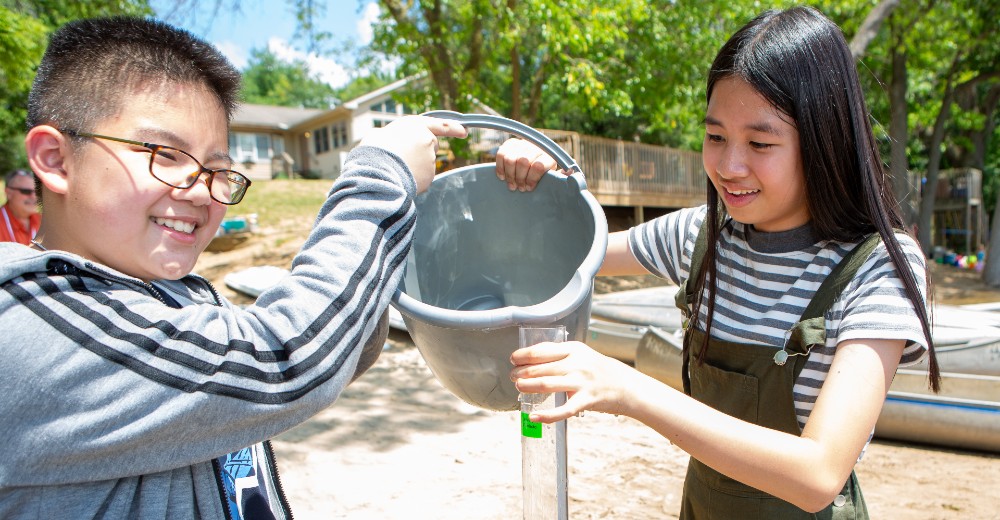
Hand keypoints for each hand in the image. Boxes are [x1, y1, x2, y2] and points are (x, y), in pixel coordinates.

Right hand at [360, 116, 467, 192]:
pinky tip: (401, 178)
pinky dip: (414, 179)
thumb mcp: (378, 135)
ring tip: (396, 168)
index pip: (440, 124)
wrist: (377, 170)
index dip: (453, 128)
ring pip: (425, 164)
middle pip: (431, 146)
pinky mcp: (429, 175)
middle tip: (402, 157)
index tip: (464, 131)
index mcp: (415, 125)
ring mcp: (430, 158)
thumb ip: (390, 136)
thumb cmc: (374, 150)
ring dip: (415, 166)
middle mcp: (427, 139)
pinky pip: (422, 178)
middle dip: (422, 151)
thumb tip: (382, 139)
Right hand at [495, 138, 564, 191]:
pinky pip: (501, 154)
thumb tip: (571, 174)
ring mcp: (522, 143)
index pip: (538, 165)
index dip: (532, 179)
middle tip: (519, 188)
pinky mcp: (510, 143)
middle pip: (523, 162)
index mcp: (548, 154)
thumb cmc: (546, 173)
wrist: (537, 158)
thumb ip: (562, 175)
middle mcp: (535, 146)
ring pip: (510, 159)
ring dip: (509, 175)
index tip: (529, 188)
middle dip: (519, 178)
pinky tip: (502, 177)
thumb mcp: (555, 175)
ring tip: (512, 185)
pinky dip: (500, 167)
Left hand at [510, 340, 635, 421]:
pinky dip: (546, 415)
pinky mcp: (586, 401)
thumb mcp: (582, 354)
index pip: (541, 351)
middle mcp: (576, 364)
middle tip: (513, 376)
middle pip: (540, 368)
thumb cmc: (599, 370)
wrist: (626, 385)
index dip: (523, 355)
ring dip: (527, 387)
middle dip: (521, 373)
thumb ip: (561, 354)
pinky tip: (534, 416)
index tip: (513, 359)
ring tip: (519, 388)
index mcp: (574, 349)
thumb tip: (532, 357)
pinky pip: (562, 410)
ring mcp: (581, 383)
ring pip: (546, 385)